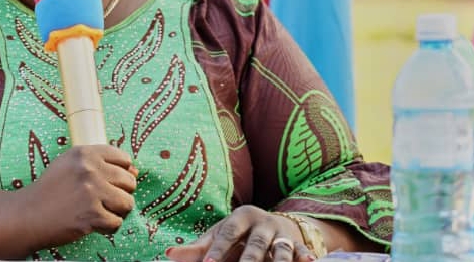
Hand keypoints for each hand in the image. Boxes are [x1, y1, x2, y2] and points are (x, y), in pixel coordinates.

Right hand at [17, 144, 137, 248]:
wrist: (28, 215)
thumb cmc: (51, 189)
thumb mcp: (71, 165)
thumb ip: (101, 163)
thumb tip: (135, 171)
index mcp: (85, 153)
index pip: (124, 158)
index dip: (121, 173)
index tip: (110, 182)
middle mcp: (90, 169)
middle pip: (129, 181)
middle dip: (120, 193)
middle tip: (104, 200)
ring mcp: (91, 192)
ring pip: (127, 202)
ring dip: (117, 211)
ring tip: (101, 211)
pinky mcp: (92, 215)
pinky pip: (117, 222)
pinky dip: (108, 227)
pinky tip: (93, 223)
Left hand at [166, 206, 315, 261]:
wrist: (273, 225)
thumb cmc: (239, 233)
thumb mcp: (220, 235)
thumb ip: (197, 248)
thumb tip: (168, 254)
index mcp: (241, 216)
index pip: (228, 233)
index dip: (218, 249)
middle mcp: (264, 223)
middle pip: (256, 242)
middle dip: (250, 259)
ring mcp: (282, 235)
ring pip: (282, 249)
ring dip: (279, 261)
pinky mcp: (298, 246)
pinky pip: (303, 252)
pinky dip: (305, 257)